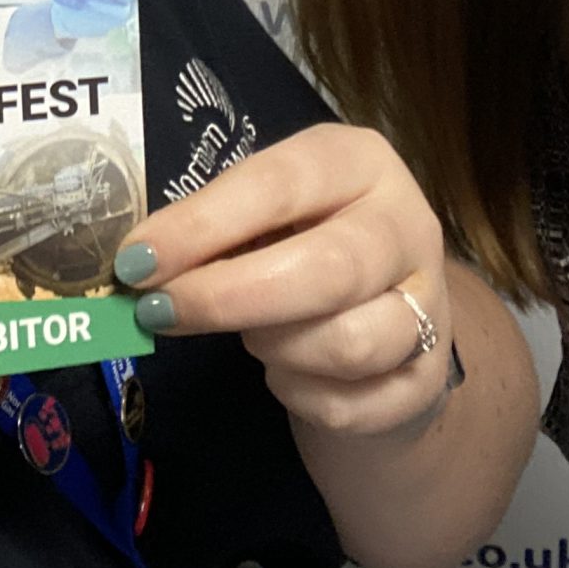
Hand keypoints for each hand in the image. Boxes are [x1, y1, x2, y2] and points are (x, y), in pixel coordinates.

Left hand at [114, 122, 451, 437]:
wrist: (384, 318)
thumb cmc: (302, 244)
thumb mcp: (264, 214)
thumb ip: (213, 230)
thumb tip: (139, 265)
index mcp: (360, 162)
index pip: (278, 185)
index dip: (202, 225)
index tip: (138, 260)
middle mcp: (408, 227)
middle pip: (328, 270)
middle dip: (230, 297)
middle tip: (159, 311)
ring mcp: (431, 306)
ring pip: (346, 344)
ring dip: (273, 347)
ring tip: (249, 335)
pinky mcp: (426, 381)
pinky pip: (347, 404)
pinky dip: (297, 393)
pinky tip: (286, 369)